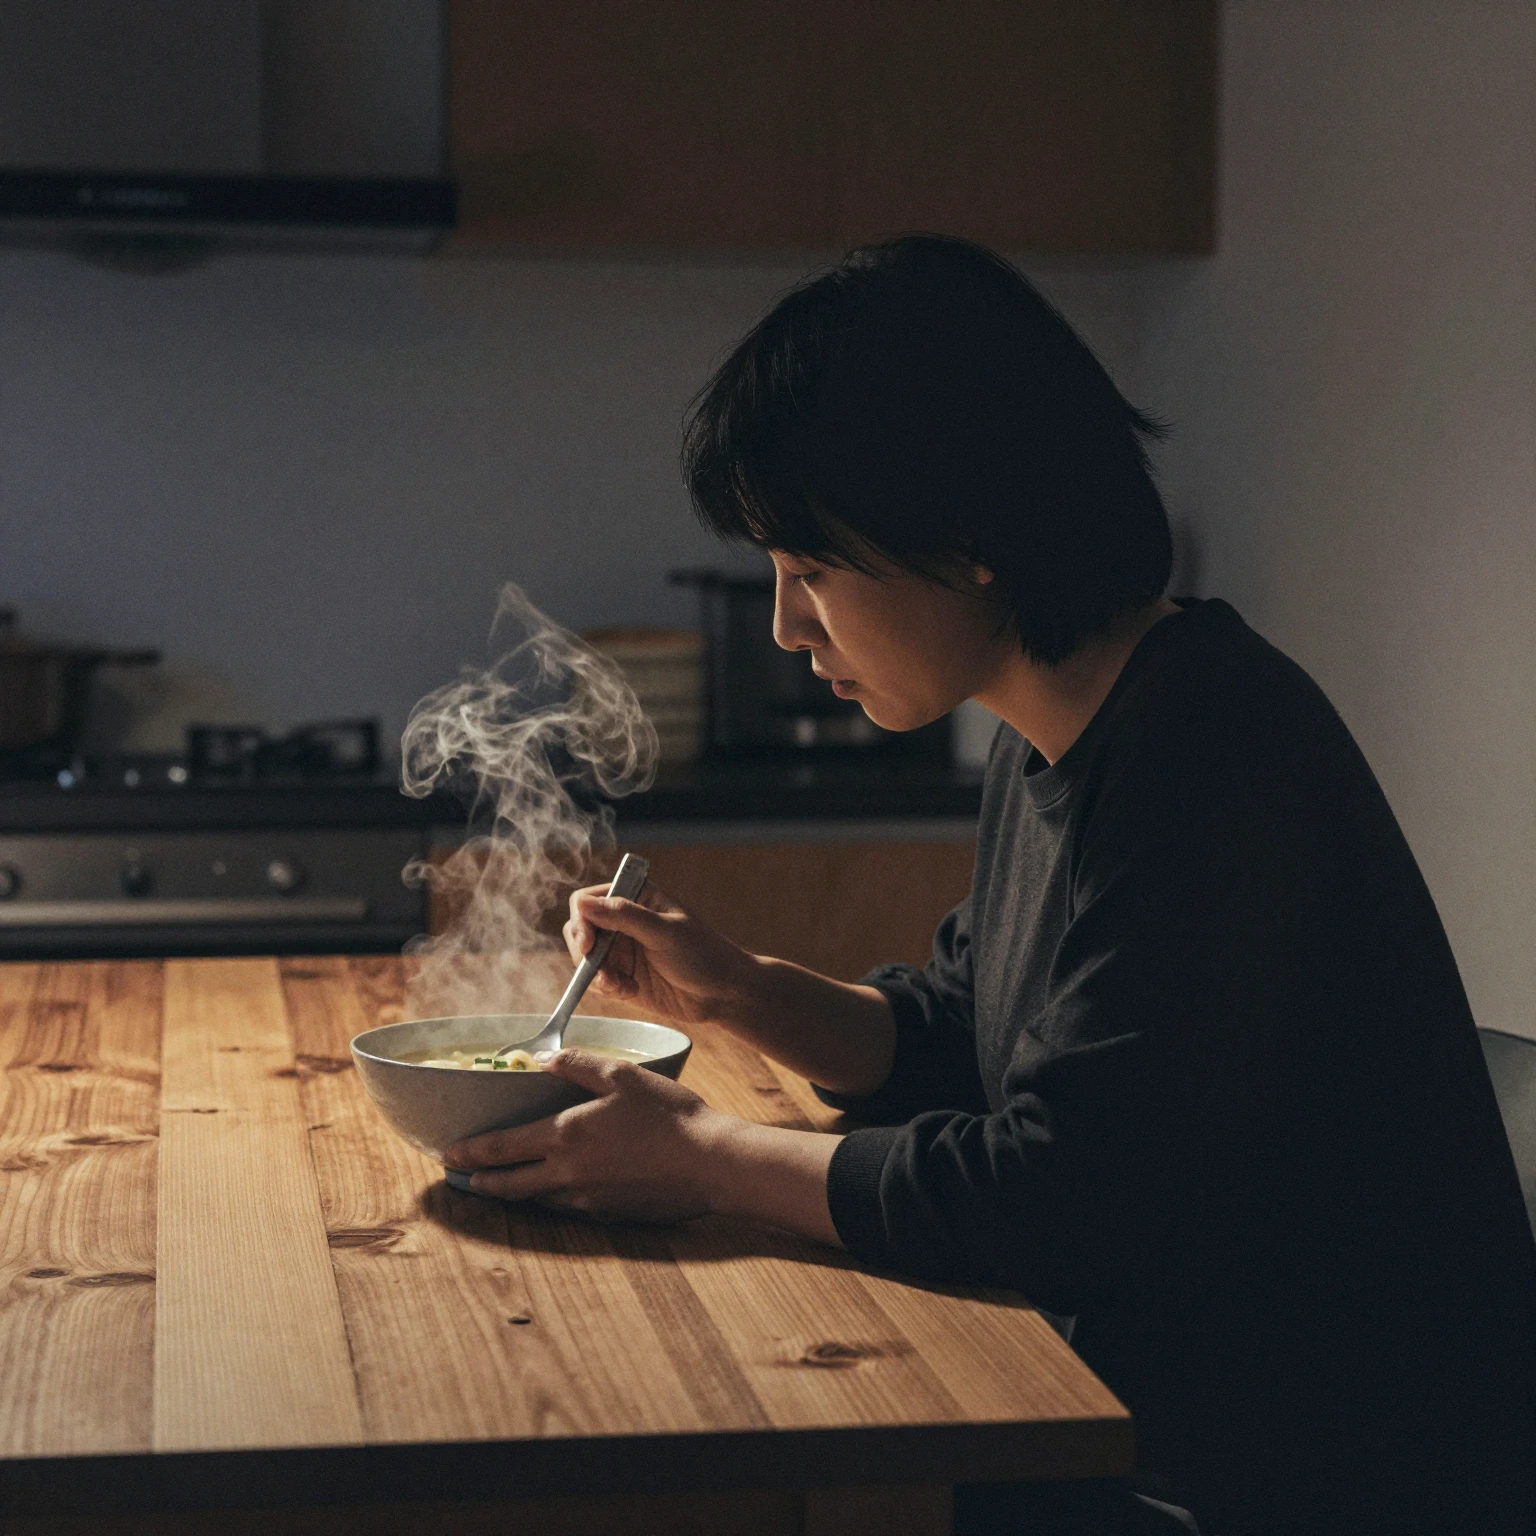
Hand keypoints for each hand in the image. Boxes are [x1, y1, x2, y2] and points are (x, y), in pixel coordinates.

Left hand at [442, 1048, 733, 1222]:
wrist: (710, 1164)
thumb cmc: (670, 1115)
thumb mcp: (623, 1076)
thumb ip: (579, 1065)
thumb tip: (544, 1060)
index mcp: (567, 1135)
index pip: (504, 1147)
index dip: (472, 1151)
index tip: (448, 1153)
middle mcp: (568, 1173)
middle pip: (509, 1185)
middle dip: (481, 1181)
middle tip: (462, 1177)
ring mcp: (587, 1200)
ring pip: (537, 1199)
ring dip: (513, 1193)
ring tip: (500, 1185)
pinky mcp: (608, 1216)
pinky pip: (567, 1207)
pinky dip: (550, 1199)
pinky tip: (554, 1191)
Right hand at [562, 877, 753, 1027]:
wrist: (723, 993)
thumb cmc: (704, 954)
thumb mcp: (666, 932)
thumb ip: (625, 916)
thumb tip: (583, 905)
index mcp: (636, 898)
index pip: (588, 900)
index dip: (582, 920)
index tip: (590, 943)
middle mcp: (623, 921)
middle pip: (579, 929)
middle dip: (584, 950)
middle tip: (599, 970)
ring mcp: (621, 950)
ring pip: (585, 958)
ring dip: (596, 974)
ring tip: (620, 985)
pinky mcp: (622, 977)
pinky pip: (596, 981)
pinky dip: (606, 988)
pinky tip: (630, 991)